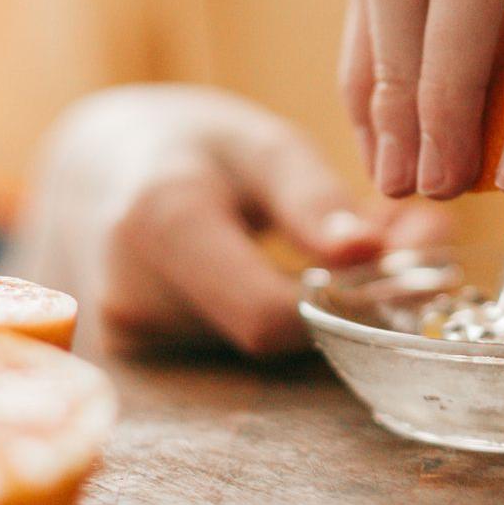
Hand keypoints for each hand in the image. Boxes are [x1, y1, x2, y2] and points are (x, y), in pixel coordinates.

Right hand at [15, 85, 447, 356]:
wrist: (93, 171)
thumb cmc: (190, 146)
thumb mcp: (258, 144)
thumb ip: (313, 199)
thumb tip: (370, 253)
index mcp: (161, 224)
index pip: (272, 314)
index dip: (347, 300)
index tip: (404, 255)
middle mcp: (134, 295)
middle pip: (272, 335)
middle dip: (348, 297)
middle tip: (409, 238)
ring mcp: (129, 338)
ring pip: (259, 348)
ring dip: (318, 307)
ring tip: (343, 247)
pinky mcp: (140, 360)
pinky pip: (233, 352)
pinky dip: (279, 319)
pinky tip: (291, 276)